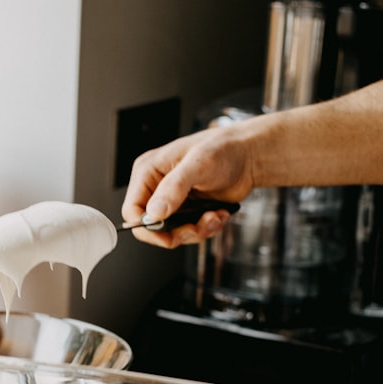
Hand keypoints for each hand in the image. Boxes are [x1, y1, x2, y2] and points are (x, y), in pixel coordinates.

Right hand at [121, 125, 253, 248]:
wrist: (249, 156)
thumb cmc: (223, 149)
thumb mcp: (198, 164)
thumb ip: (174, 187)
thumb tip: (155, 212)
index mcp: (148, 172)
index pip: (132, 210)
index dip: (147, 227)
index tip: (168, 233)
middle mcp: (157, 188)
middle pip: (152, 228)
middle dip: (177, 233)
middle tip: (197, 227)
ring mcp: (173, 201)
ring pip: (172, 234)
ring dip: (196, 231)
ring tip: (214, 216)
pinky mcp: (188, 211)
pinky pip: (189, 232)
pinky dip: (206, 229)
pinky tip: (218, 214)